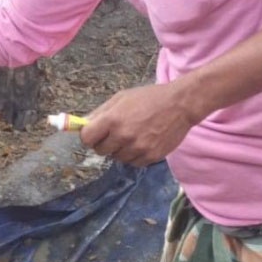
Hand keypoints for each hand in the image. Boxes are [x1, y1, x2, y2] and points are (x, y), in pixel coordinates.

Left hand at [79, 83, 196, 165]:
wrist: (179, 105)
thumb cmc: (149, 98)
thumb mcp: (121, 98)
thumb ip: (100, 112)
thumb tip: (82, 124)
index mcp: (113, 119)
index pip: (87, 138)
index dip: (88, 136)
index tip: (93, 134)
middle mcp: (123, 136)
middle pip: (100, 150)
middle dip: (103, 142)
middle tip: (114, 134)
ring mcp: (138, 148)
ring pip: (117, 158)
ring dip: (119, 149)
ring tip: (131, 136)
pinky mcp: (151, 156)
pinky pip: (133, 162)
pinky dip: (134, 155)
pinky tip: (141, 142)